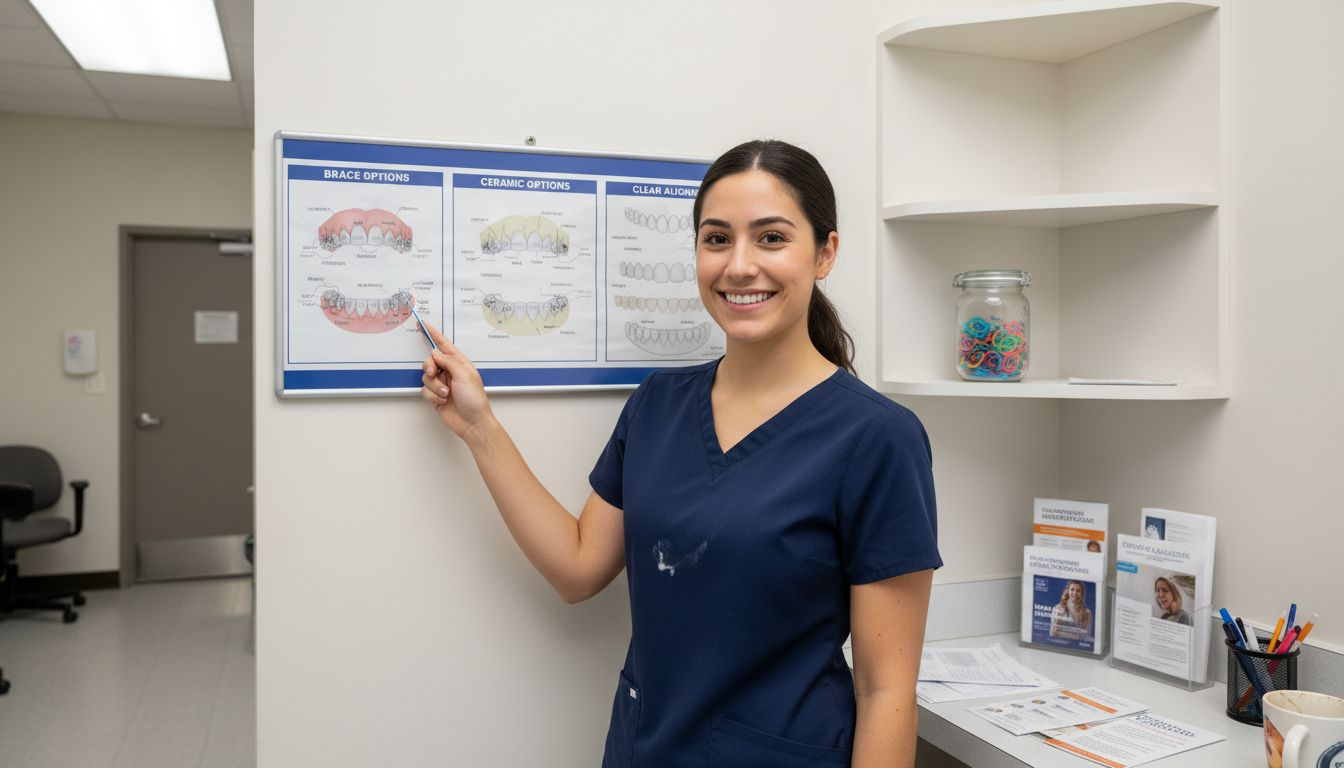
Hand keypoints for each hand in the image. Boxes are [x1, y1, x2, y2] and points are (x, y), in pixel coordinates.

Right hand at [420, 323, 493, 439]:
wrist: (472, 423)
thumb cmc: (475, 400)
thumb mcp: (464, 375)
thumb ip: (448, 361)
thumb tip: (435, 353)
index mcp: (460, 363)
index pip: (444, 345)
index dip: (433, 334)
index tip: (422, 325)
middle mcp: (450, 372)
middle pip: (430, 361)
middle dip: (430, 367)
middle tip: (435, 373)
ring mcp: (442, 384)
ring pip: (426, 377)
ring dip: (435, 386)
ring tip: (446, 394)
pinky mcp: (435, 395)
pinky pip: (425, 390)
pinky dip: (432, 395)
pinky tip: (442, 401)